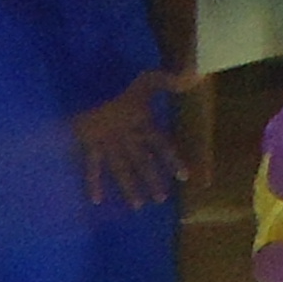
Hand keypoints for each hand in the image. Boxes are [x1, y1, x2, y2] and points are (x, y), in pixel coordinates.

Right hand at [69, 78, 180, 207]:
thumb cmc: (119, 81)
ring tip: (137, 205)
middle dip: (151, 179)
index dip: (172, 159)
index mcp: (142, 121)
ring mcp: (107, 142)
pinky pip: (91, 167)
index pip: (161, 144)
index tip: (184, 177)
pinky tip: (96, 201)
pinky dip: (92, 183)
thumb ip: (170, 80)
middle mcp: (126, 135)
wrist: (86, 82)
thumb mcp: (147, 78)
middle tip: (160, 199)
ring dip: (128, 187)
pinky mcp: (89, 144)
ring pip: (120, 168)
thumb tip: (196, 76)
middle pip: (141, 161)